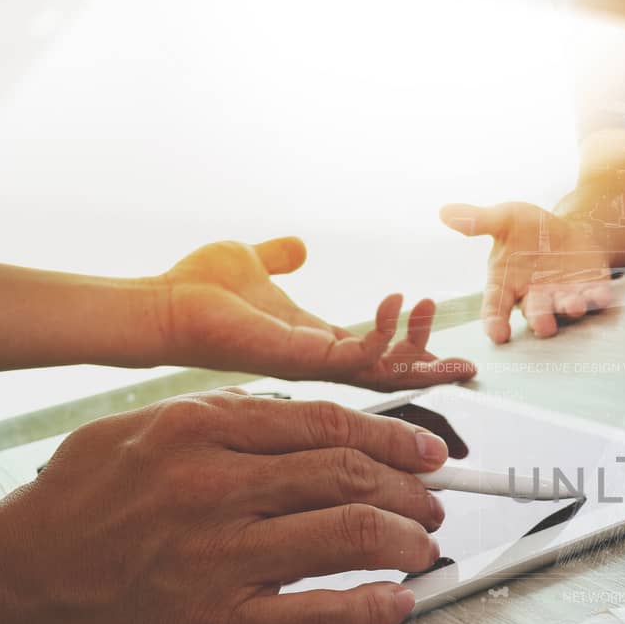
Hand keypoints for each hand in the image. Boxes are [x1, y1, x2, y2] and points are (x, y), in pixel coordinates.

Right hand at [0, 391, 450, 623]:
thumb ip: (209, 422)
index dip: (395, 437)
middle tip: (434, 505)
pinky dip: (374, 608)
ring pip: (353, 532)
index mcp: (195, 430)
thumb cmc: (56, 524)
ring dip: (408, 542)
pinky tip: (395, 605)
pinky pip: (324, 612)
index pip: (326, 421)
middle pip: (352, 472)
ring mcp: (218, 556)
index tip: (427, 452)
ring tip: (423, 550)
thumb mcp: (126, 439)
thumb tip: (286, 417)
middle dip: (413, 490)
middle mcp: (213, 485)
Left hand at [159, 238, 474, 388]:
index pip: (377, 356)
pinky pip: (358, 358)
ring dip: (412, 346)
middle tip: (462, 355)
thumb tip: (297, 247)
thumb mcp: (252, 262)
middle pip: (390, 376)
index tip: (446, 336)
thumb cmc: (196, 289)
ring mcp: (310, 364)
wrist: (161, 305)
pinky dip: (382, 336)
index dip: (413, 352)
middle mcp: (316, 360)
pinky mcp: (301, 359)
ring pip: (382, 372)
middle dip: (428, 367)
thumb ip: (279, 258)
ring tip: (421, 305)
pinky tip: (391, 304)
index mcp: (311, 341)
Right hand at [440, 203, 613, 343]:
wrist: (569, 228)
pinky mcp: (591, 290)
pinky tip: (600, 296)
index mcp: (507, 285)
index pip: (495, 308)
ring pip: (565, 310)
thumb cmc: (529, 231)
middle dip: (539, 319)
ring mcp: (564, 297)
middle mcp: (535, 298)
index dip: (495, 323)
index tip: (497, 335)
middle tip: (542, 325)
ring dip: (569, 309)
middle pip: (535, 313)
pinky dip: (597, 299)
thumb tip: (443, 212)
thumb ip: (478, 221)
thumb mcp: (505, 220)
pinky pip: (594, 298)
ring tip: (572, 306)